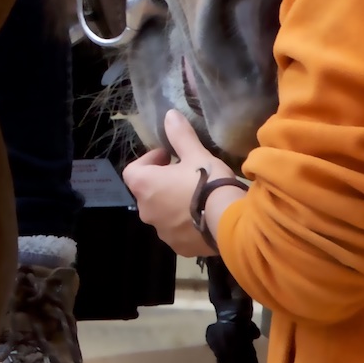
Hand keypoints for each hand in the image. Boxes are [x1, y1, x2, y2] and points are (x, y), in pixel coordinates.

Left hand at [122, 109, 244, 257]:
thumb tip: (169, 115)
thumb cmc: (208, 182)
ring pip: (162, 213)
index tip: (168, 156)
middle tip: (183, 173)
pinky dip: (184, 223)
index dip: (149, 160)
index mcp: (145, 186)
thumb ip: (180, 135)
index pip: (133, 170)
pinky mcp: (179, 247)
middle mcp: (147, 211)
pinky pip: (177, 231)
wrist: (231, 223)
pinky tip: (204, 216)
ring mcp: (162, 232)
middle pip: (147, 192)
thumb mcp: (196, 154)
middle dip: (162, 182)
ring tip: (196, 195)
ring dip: (172, 203)